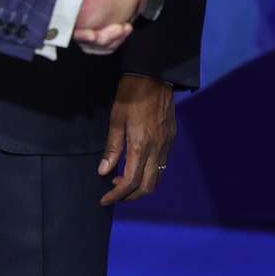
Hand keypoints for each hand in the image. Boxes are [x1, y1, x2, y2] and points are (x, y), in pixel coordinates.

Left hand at [99, 75, 175, 205]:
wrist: (155, 75)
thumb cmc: (131, 95)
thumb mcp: (116, 119)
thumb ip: (112, 147)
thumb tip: (103, 171)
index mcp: (141, 145)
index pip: (130, 181)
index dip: (116, 195)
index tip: (104, 199)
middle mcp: (157, 149)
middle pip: (147, 187)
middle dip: (130, 196)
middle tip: (113, 193)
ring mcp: (167, 145)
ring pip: (157, 178)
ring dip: (140, 186)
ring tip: (123, 179)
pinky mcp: (171, 139)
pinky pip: (162, 165)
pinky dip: (149, 173)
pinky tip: (137, 165)